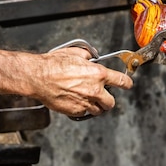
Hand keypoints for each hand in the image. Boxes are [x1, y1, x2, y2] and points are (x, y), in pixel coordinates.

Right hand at [0, 47, 132, 118]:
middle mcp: (94, 90)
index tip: (127, 84)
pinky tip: (76, 101)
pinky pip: (84, 112)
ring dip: (96, 106)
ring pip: (98, 110)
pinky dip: (83, 109)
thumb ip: (88, 55)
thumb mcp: (74, 53)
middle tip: (102, 95)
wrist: (38, 77)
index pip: (121, 82)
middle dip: (108, 99)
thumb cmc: (53, 64)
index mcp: (98, 74)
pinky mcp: (75, 110)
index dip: (126, 83)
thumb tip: (92, 56)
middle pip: (111, 102)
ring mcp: (85, 102)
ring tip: (88, 99)